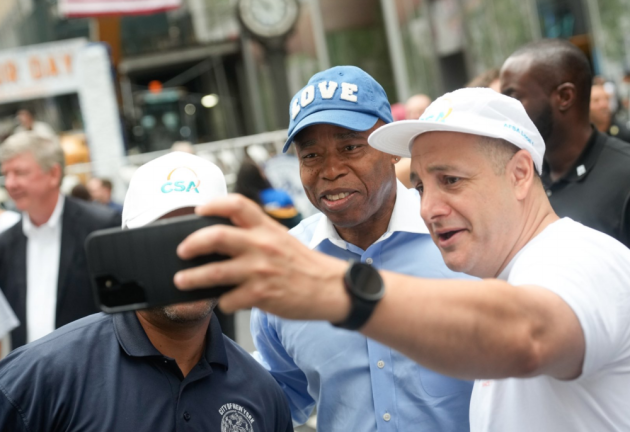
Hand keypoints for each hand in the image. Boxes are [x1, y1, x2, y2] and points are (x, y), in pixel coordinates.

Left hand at [174, 194, 350, 321]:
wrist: (331, 288)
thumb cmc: (304, 265)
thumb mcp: (282, 239)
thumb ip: (256, 234)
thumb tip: (222, 239)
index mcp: (267, 227)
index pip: (236, 204)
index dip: (213, 204)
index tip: (198, 210)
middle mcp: (262, 245)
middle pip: (216, 236)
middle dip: (192, 243)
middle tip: (182, 251)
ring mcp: (261, 270)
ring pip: (215, 272)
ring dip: (192, 278)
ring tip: (181, 280)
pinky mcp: (262, 294)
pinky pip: (230, 299)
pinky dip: (223, 302)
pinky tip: (224, 302)